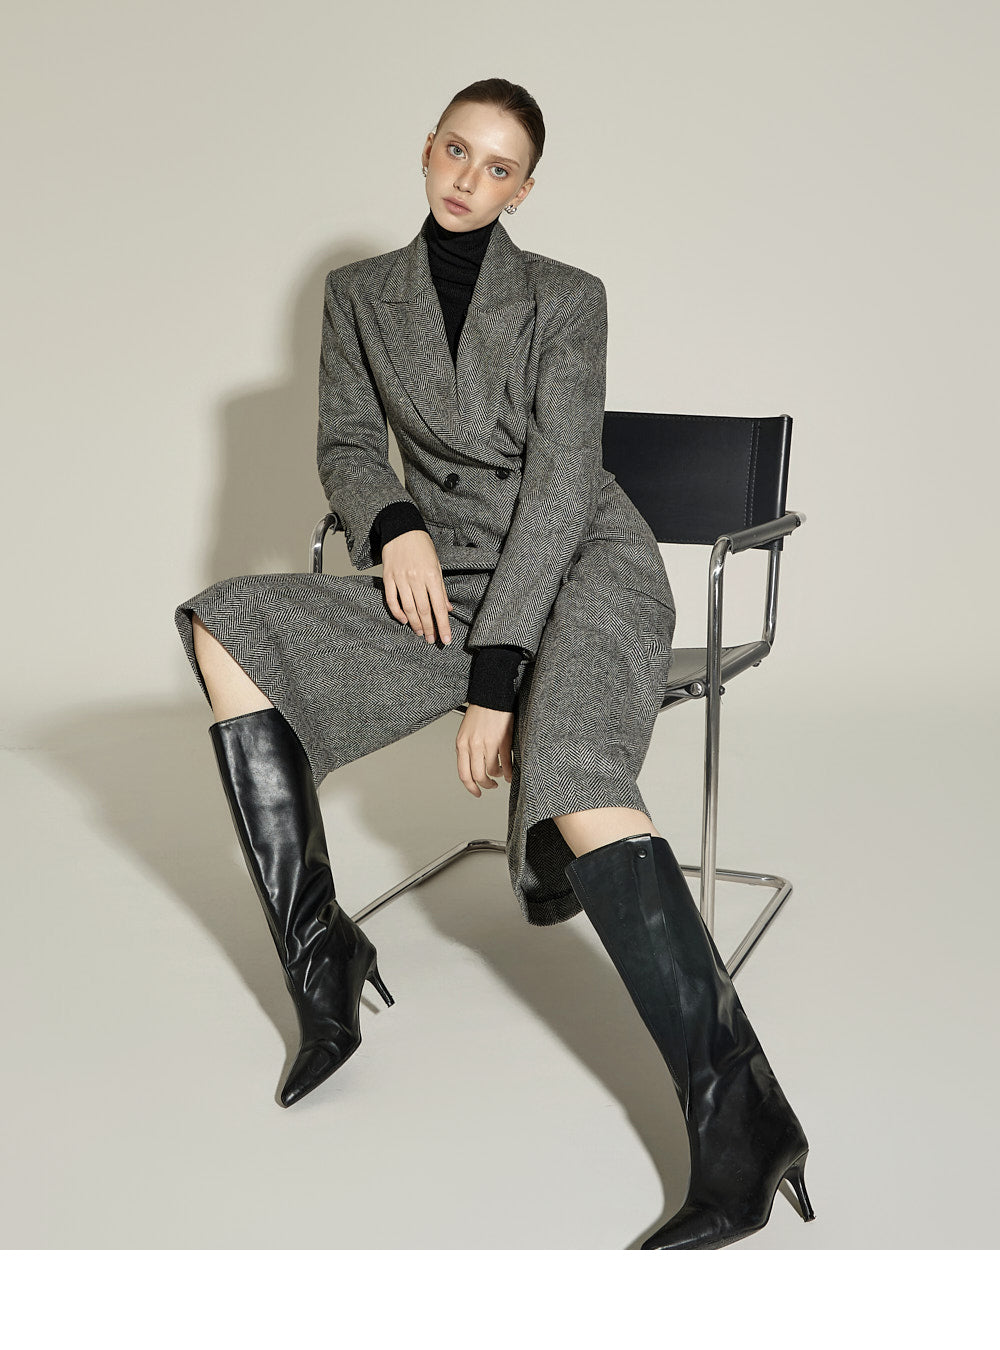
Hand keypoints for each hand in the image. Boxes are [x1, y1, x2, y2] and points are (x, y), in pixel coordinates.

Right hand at [381, 529, 452, 644]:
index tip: (446, 639)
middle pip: (423, 610)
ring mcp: (400, 578)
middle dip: (429, 628)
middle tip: (432, 640)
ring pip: (408, 608)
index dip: (443, 625)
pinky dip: (397, 613)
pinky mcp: (388, 577)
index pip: (439, 606)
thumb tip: (448, 609)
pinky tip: (404, 621)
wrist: (401, 528)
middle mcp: (416, 578)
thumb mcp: (436, 565)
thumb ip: (441, 589)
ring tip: (421, 633)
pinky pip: (392, 600)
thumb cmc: (422, 546)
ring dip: (415, 624)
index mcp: (432, 575)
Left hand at [456, 705, 514, 796]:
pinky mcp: (502, 740)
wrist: (491, 695)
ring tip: (501, 774)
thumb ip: (467, 749)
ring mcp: (488, 743)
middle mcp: (473, 745)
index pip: (463, 773)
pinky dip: (508, 772)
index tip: (476, 792)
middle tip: (491, 786)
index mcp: (461, 744)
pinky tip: (510, 773)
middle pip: (478, 776)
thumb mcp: (466, 732)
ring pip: (492, 771)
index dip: (470, 786)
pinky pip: (506, 763)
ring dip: (498, 776)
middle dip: (486, 785)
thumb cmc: (480, 711)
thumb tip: (473, 767)